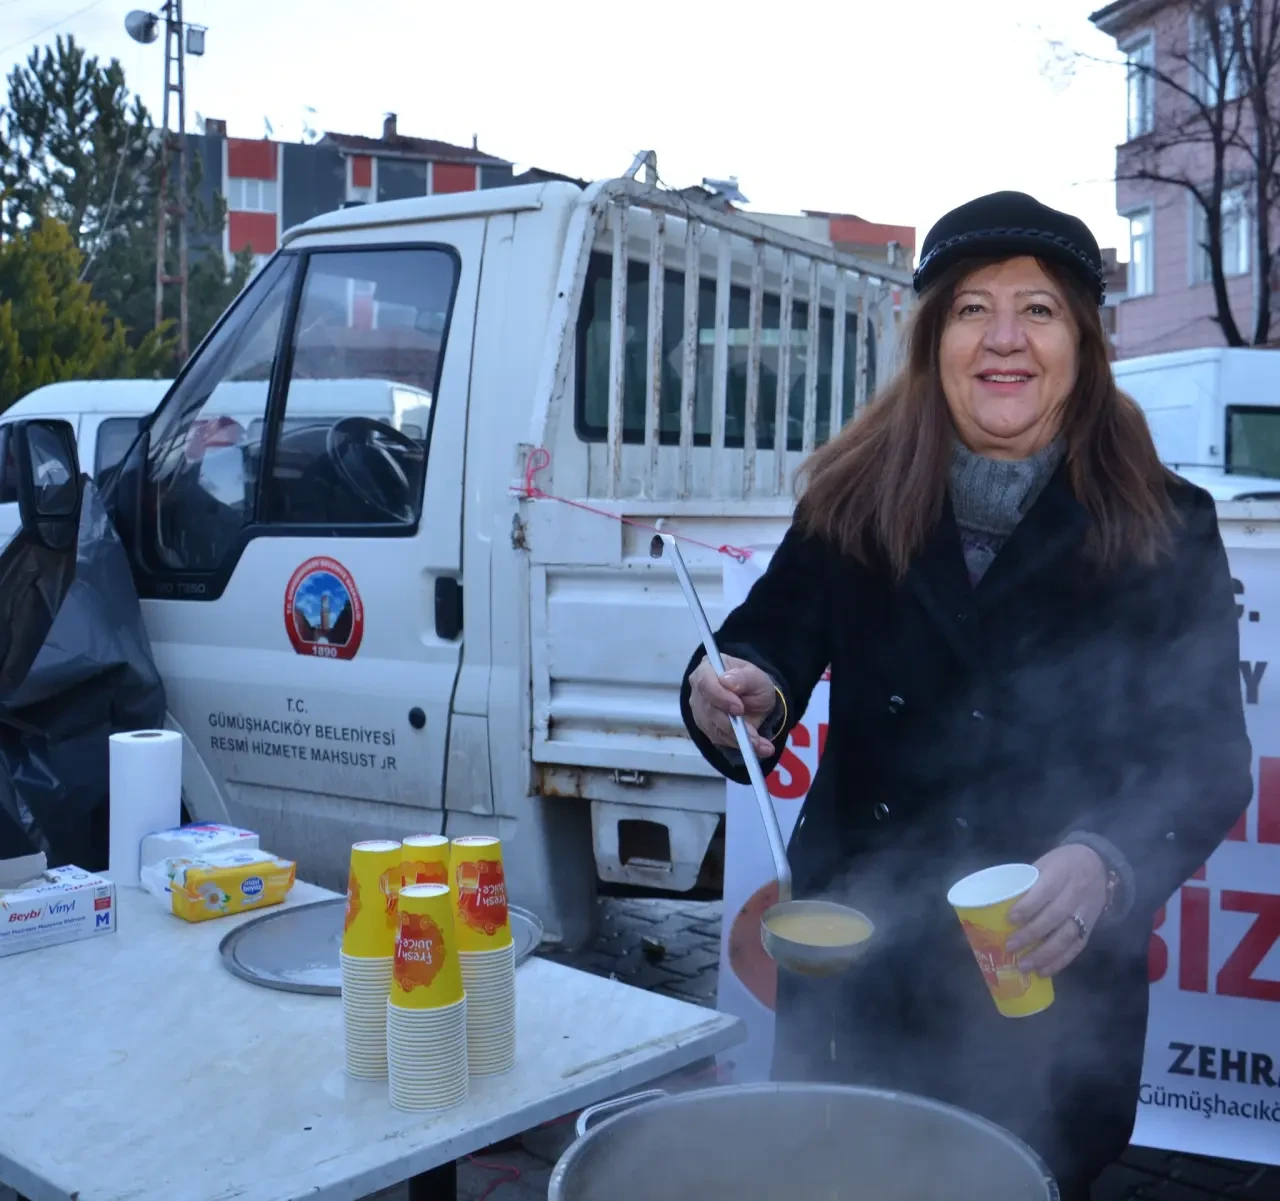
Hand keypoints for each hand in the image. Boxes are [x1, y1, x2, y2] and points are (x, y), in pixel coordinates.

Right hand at [688, 655, 777, 756]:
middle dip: (732, 725)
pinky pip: (721, 740)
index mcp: (707, 670)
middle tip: (754, 735)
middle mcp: (699, 692)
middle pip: (709, 710)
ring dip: (739, 739)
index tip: (739, 709)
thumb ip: (743, 678)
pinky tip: (759, 748)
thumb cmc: (752, 683)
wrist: (754, 698)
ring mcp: (700, 712)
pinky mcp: (707, 729)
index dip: (720, 697)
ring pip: (714, 729)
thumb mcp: (756, 676)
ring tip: (761, 745)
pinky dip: (741, 745)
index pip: (705, 683)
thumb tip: (726, 681)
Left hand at [1005, 845, 1108, 976]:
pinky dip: (1060, 962)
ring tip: (1023, 965)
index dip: (1027, 907)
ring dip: (1044, 954)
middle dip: (1031, 935)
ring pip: (1066, 937)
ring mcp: (1085, 913)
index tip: (1009, 919)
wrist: (1098, 865)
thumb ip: (1026, 882)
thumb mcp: (1044, 863)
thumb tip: (995, 903)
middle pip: (1054, 918)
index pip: (1044, 892)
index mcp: (1060, 874)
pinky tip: (1044, 971)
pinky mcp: (1090, 928)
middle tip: (1010, 947)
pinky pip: (1076, 948)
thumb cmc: (1062, 864)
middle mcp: (1075, 894)